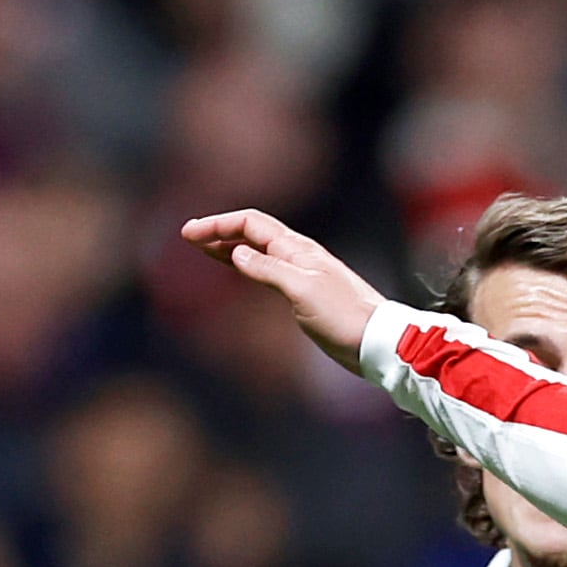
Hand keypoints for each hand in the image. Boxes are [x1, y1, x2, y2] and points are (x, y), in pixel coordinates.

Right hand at [176, 209, 387, 369]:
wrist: (376, 342)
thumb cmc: (344, 317)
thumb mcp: (302, 290)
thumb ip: (268, 269)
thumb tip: (237, 252)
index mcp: (297, 249)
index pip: (251, 224)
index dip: (218, 224)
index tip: (189, 233)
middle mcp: (298, 255)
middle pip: (252, 233)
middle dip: (220, 232)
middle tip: (190, 237)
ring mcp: (301, 273)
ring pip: (258, 251)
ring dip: (230, 247)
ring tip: (204, 249)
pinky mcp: (304, 293)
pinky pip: (268, 270)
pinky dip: (247, 265)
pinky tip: (238, 268)